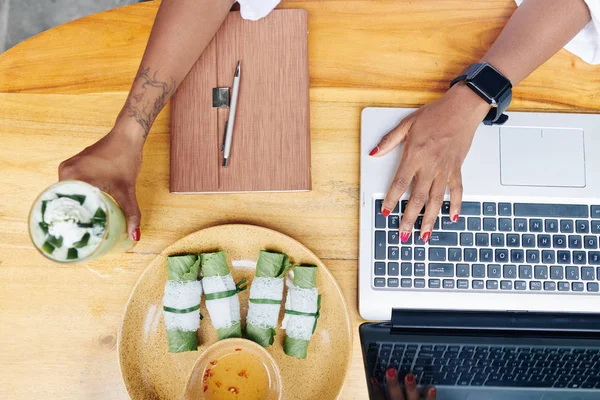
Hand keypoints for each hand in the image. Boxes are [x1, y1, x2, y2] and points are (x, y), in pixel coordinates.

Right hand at [58, 127, 143, 240]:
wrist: (127, 136)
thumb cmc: (125, 159)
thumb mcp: (127, 190)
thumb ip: (131, 213)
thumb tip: (135, 235)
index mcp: (72, 176)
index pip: (63, 204)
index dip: (68, 222)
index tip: (73, 237)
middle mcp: (65, 171)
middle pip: (64, 200)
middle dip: (73, 217)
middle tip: (80, 236)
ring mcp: (68, 167)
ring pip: (69, 193)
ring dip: (76, 207)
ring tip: (82, 226)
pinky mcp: (75, 166)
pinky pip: (73, 186)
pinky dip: (80, 197)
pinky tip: (87, 209)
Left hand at [370, 84, 490, 242]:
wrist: (462, 109)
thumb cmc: (435, 114)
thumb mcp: (407, 124)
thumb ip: (389, 141)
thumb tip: (374, 153)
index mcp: (414, 156)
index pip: (399, 183)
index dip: (391, 200)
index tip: (385, 213)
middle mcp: (430, 166)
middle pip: (417, 198)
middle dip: (409, 219)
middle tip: (403, 235)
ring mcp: (445, 169)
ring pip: (436, 200)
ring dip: (430, 219)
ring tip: (424, 235)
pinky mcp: (456, 168)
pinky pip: (457, 190)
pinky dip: (455, 205)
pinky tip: (452, 217)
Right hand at [371, 371, 435, 399]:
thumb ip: (381, 397)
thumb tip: (375, 384)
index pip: (380, 399)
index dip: (376, 389)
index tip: (374, 378)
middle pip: (395, 397)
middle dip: (393, 384)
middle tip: (391, 371)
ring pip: (412, 399)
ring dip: (411, 388)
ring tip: (410, 376)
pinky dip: (430, 397)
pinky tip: (431, 388)